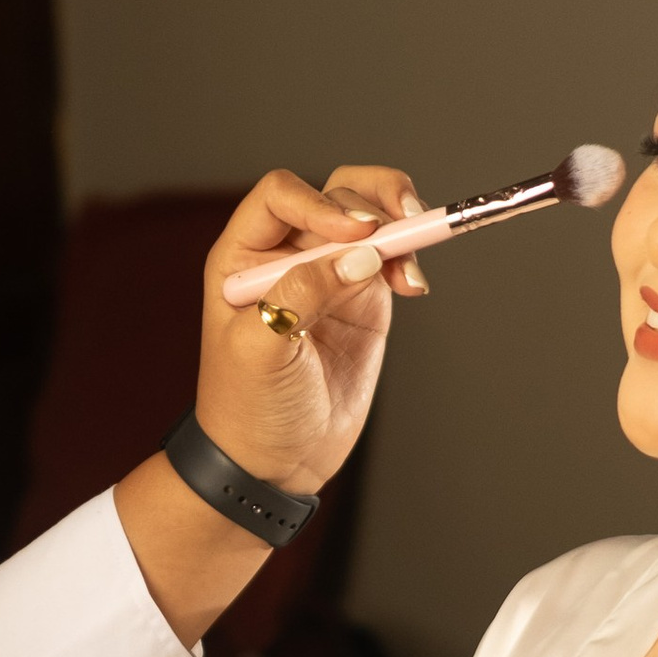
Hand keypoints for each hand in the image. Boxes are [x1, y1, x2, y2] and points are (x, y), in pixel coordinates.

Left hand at [190, 162, 429, 498]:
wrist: (274, 463)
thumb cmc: (248, 408)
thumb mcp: (262, 351)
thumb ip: (304, 295)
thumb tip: (360, 255)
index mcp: (243, 256)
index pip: (282, 196)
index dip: (320, 202)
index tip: (355, 232)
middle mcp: (286, 255)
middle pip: (336, 194)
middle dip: (374, 204)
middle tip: (403, 226)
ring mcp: (329, 275)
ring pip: (372, 218)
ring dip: (400, 226)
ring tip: (411, 265)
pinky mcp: (363, 301)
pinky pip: (393, 259)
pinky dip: (410, 262)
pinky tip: (414, 287)